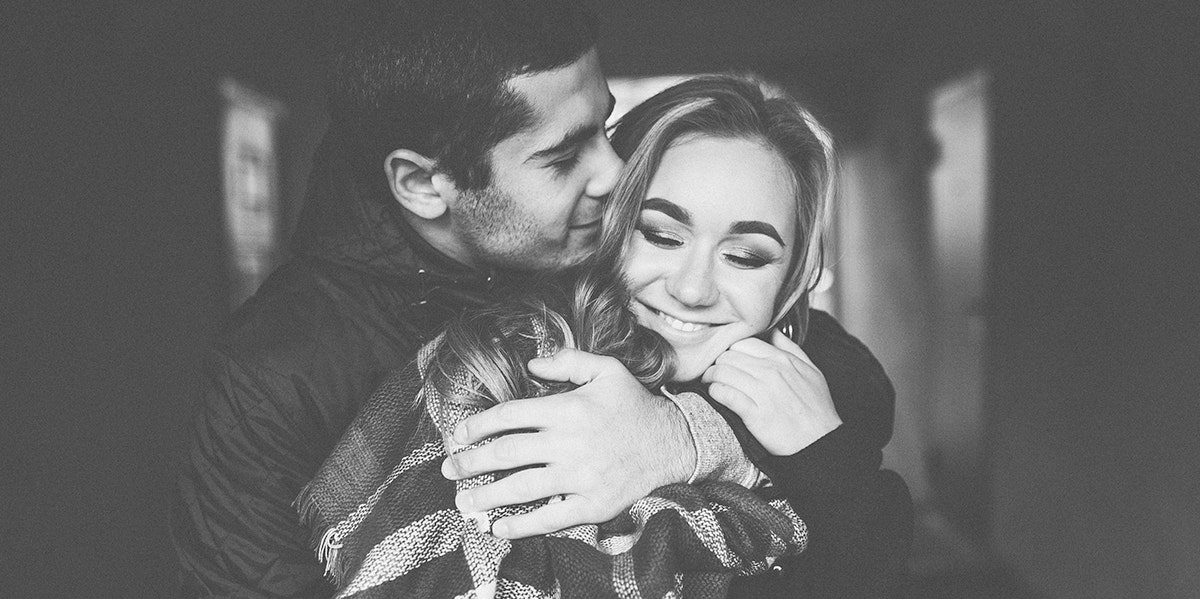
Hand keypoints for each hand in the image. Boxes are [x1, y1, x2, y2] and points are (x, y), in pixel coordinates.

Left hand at [441, 348, 695, 538]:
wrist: (672, 443)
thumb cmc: (634, 405)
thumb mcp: (606, 369)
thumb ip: (568, 361)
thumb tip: (531, 363)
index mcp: (567, 409)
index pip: (508, 416)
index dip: (477, 426)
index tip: (457, 435)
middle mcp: (568, 443)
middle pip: (506, 454)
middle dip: (471, 462)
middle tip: (449, 469)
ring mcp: (579, 477)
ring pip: (520, 488)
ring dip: (486, 496)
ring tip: (463, 502)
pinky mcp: (591, 505)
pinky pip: (549, 518)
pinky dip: (521, 526)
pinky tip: (499, 527)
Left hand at [701, 329, 841, 455]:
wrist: (820, 441)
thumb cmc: (816, 408)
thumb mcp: (812, 371)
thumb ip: (791, 349)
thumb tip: (774, 333)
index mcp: (782, 359)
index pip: (743, 342)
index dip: (731, 350)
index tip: (727, 360)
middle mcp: (771, 372)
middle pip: (728, 356)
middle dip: (717, 363)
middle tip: (714, 372)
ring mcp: (762, 392)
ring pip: (722, 372)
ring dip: (711, 377)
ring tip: (711, 383)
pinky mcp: (754, 414)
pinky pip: (725, 394)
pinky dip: (715, 392)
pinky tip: (716, 395)